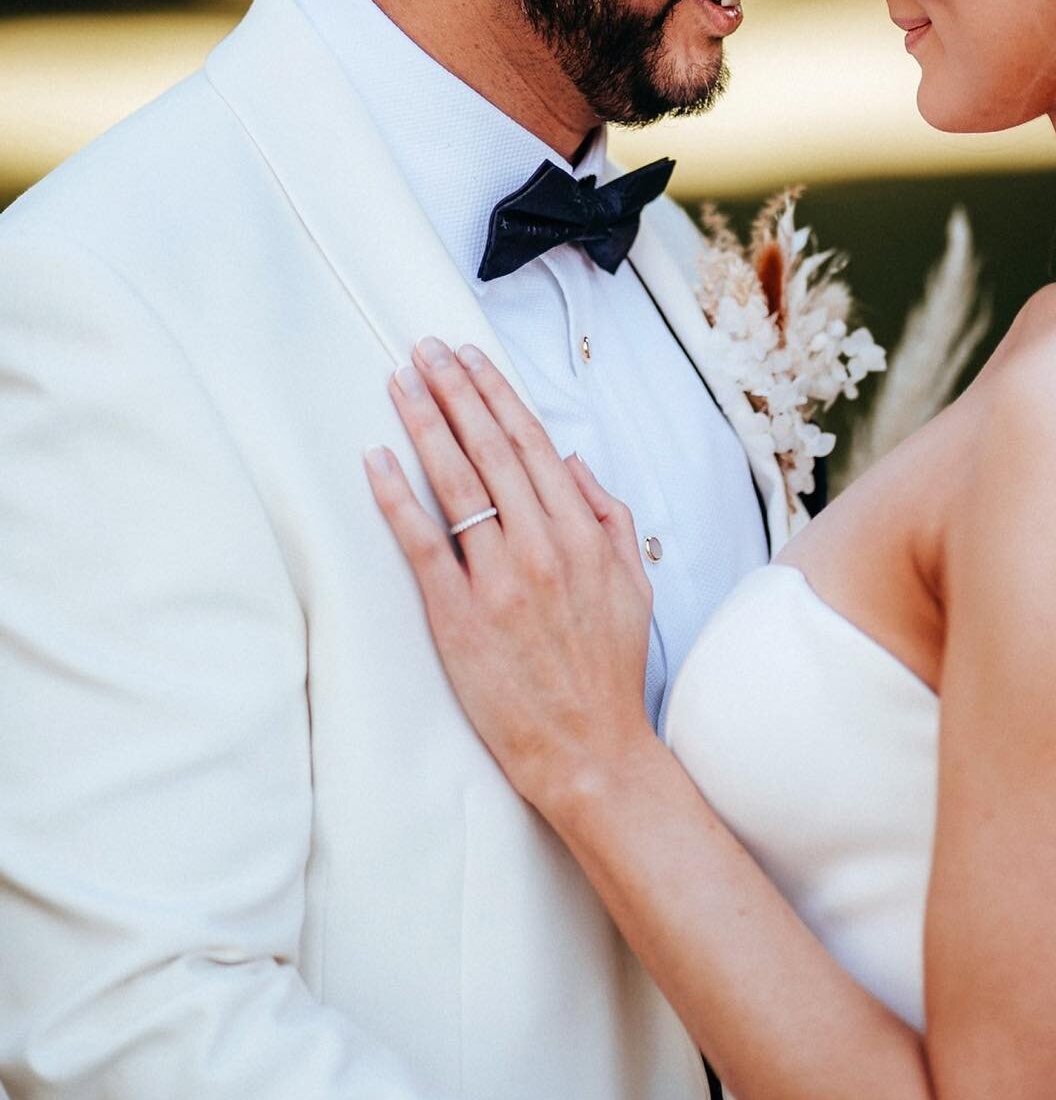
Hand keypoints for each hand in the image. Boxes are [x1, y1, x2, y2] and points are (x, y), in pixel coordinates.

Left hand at [364, 338, 656, 812]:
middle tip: (425, 350)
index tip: (470, 358)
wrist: (591, 749)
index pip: (531, 444)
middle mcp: (541, 545)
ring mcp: (499, 579)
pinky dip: (397, 497)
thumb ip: (608, 516)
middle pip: (489, 450)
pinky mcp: (459, 616)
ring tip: (400, 384)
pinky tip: (377, 460)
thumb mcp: (634, 583)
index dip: (497, 395)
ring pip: (456, 484)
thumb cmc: (610, 669)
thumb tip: (574, 461)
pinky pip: (423, 544)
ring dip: (425, 425)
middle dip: (455, 391)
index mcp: (582, 533)